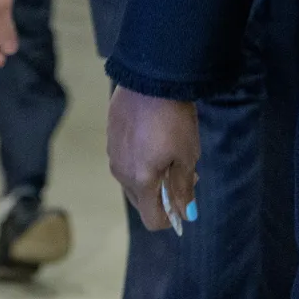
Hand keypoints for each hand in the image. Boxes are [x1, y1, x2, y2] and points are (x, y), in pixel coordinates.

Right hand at [108, 88, 200, 233]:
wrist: (150, 79)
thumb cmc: (174, 119)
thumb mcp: (187, 153)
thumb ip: (184, 186)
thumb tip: (185, 212)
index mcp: (141, 182)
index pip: (152, 219)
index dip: (171, 218)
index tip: (187, 202)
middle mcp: (121, 173)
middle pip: (142, 200)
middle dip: (163, 195)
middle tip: (186, 173)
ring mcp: (112, 154)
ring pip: (133, 179)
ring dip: (153, 175)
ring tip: (173, 151)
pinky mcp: (110, 136)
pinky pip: (126, 158)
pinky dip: (142, 158)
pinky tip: (156, 136)